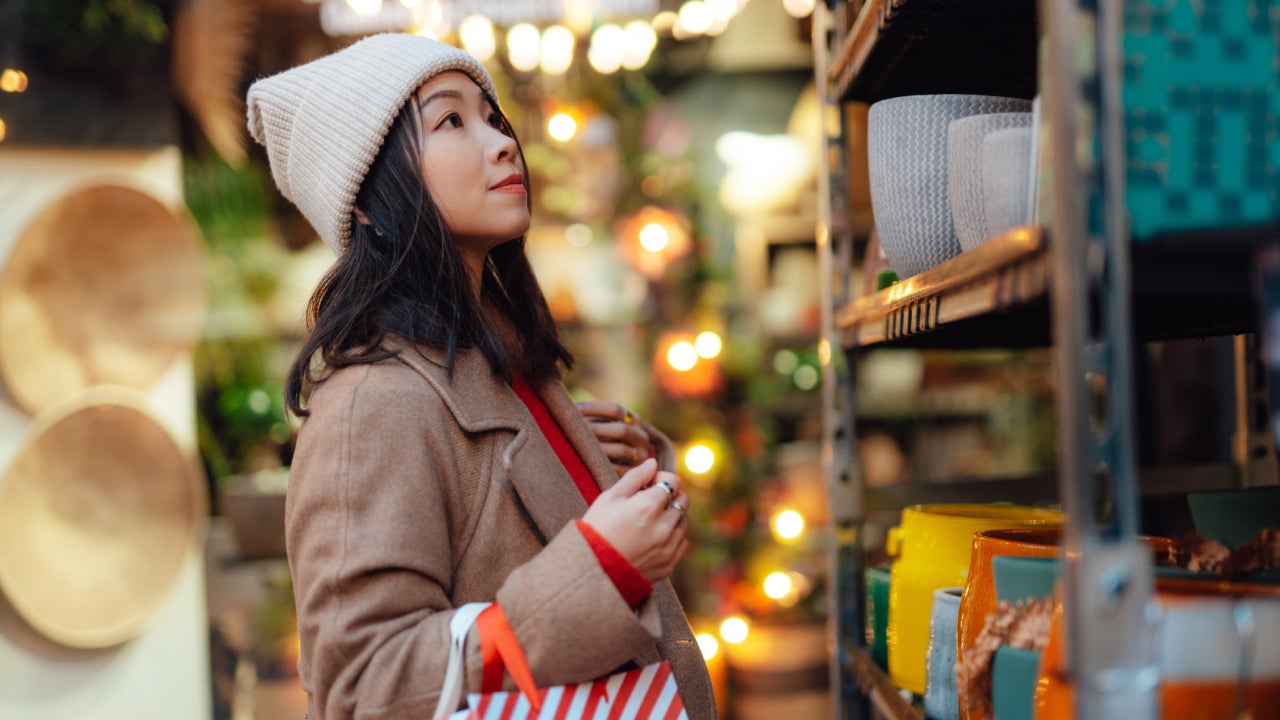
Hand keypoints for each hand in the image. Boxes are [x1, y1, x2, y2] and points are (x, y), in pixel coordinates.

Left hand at [577, 401, 654, 476]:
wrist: (627, 465)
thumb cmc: (606, 440)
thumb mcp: (606, 425)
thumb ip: (594, 418)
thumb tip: (568, 408)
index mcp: (634, 420)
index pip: (616, 409)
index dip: (594, 408)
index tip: (575, 410)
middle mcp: (641, 436)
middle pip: (622, 430)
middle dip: (597, 430)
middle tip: (576, 432)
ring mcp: (640, 456)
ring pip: (621, 450)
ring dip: (599, 449)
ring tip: (580, 448)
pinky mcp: (633, 472)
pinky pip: (619, 470)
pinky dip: (602, 465)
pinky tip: (587, 463)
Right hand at [581, 459, 689, 582]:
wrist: (591, 569)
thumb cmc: (596, 529)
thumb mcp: (609, 498)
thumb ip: (634, 477)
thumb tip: (653, 463)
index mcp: (649, 506)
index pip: (673, 481)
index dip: (661, 479)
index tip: (648, 486)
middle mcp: (664, 526)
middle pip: (683, 500)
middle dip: (669, 497)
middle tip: (649, 503)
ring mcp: (668, 547)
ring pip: (683, 521)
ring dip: (672, 517)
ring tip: (649, 522)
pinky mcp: (669, 564)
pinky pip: (682, 542)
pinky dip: (672, 537)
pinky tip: (652, 538)